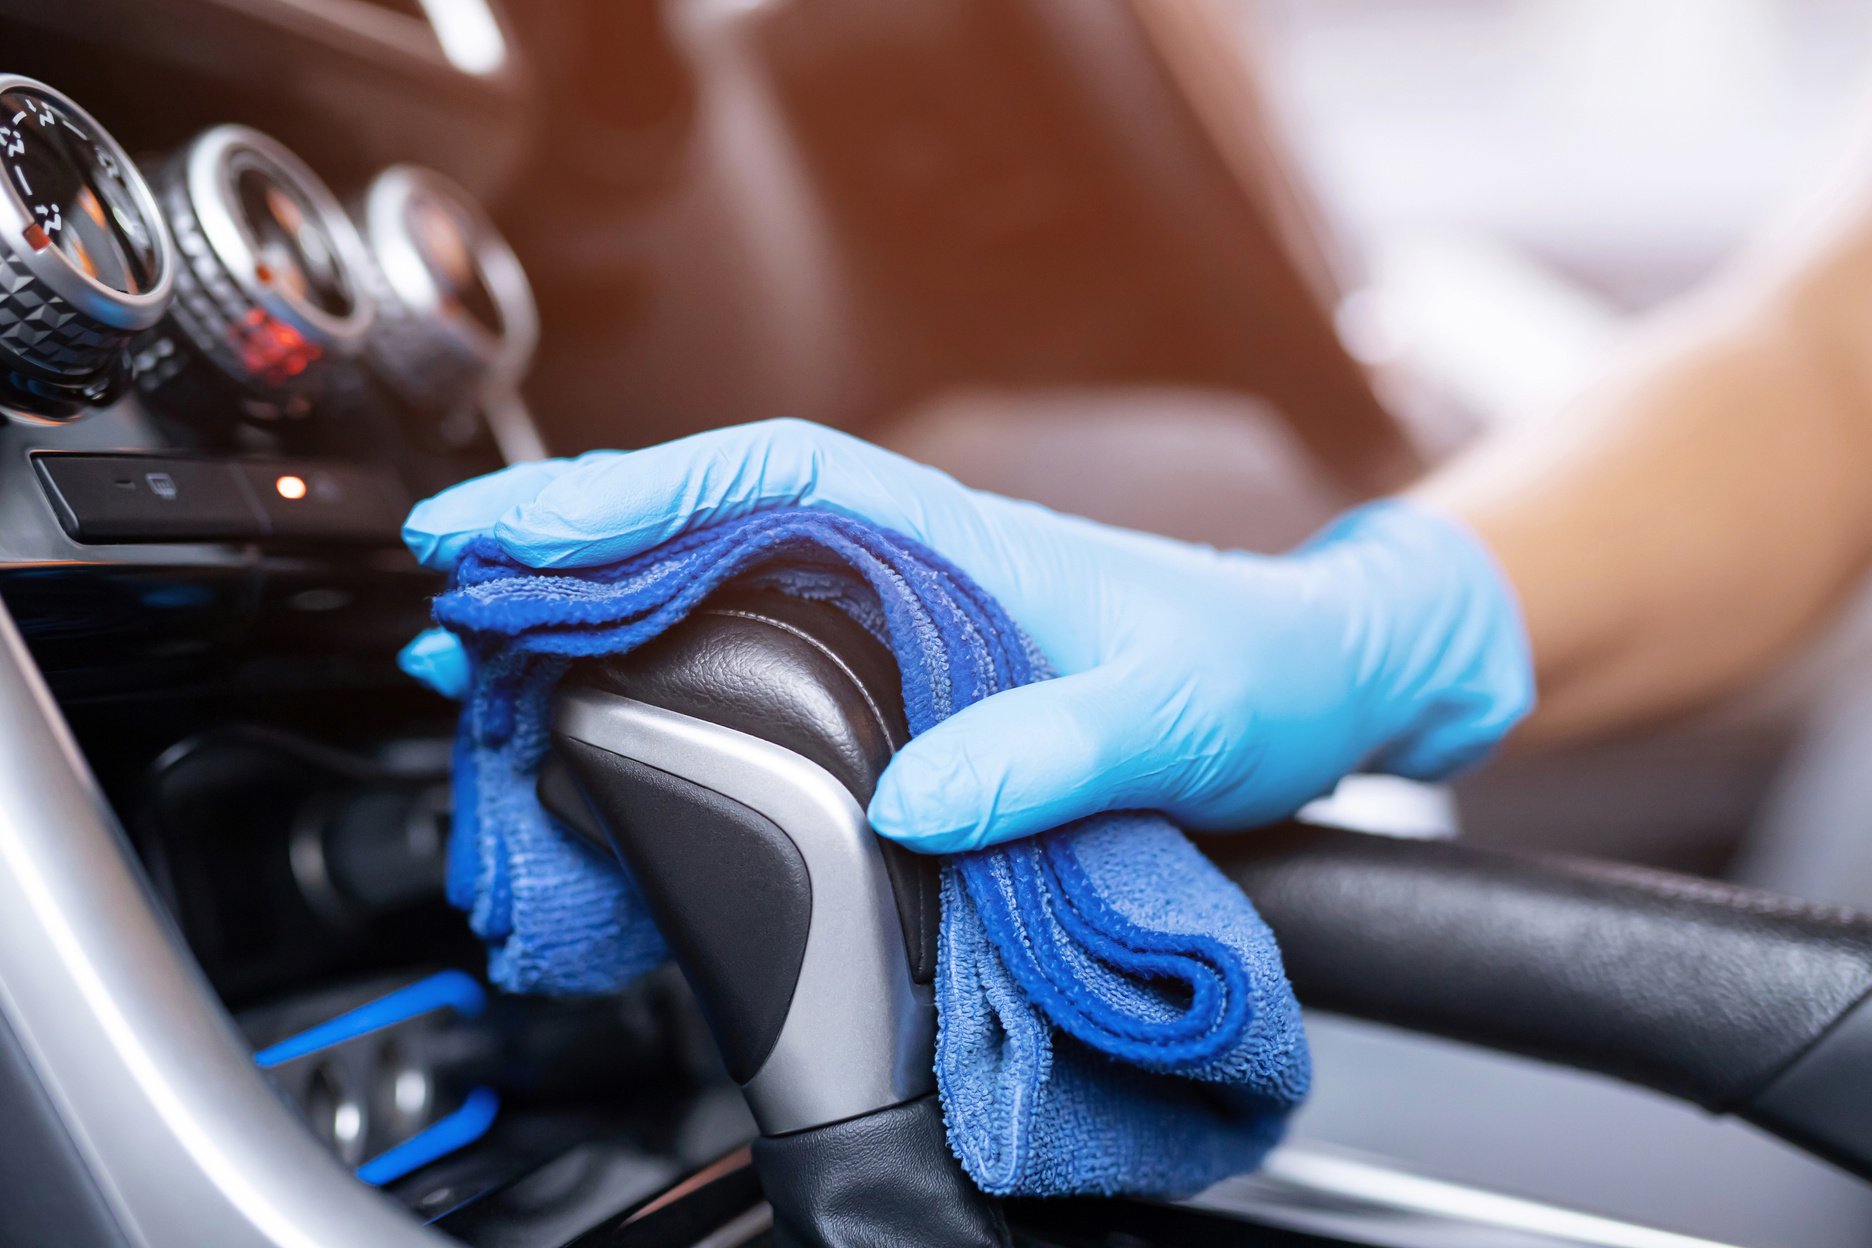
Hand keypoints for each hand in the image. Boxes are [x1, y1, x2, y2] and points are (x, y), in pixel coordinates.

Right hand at [402, 418, 1532, 851]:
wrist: (1317, 686)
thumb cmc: (1255, 675)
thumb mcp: (1172, 720)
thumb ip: (1054, 754)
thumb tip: (919, 801)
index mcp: (949, 537)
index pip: (762, 477)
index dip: (628, 497)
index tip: (514, 531)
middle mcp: (906, 561)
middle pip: (705, 522)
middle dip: (567, 547)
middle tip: (449, 595)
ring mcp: (896, 614)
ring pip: (715, 582)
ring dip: (595, 607)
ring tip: (484, 653)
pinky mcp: (903, 673)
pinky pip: (756, 648)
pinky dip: (664, 663)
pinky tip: (606, 701)